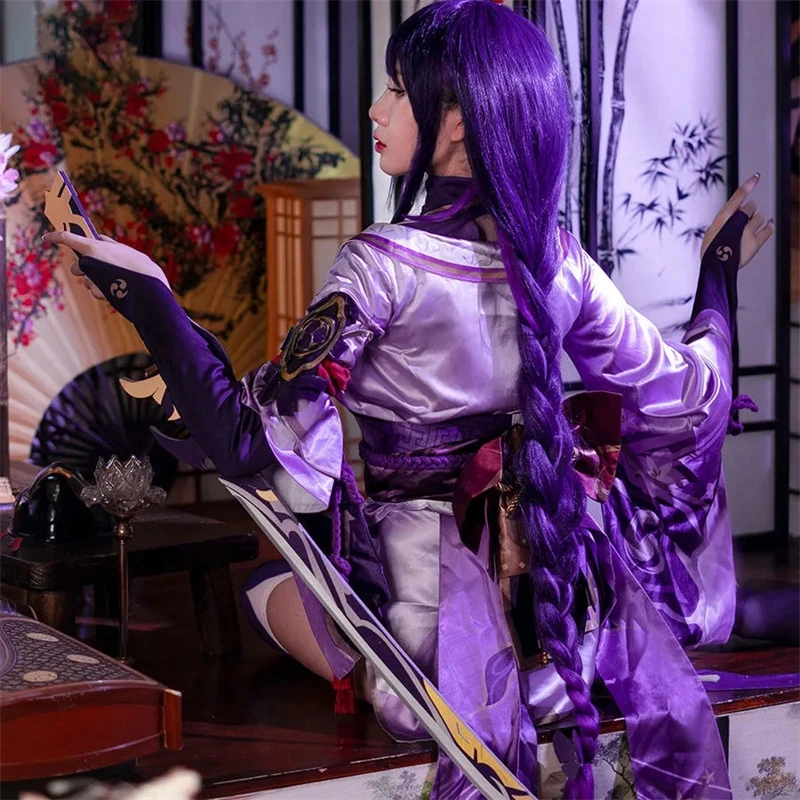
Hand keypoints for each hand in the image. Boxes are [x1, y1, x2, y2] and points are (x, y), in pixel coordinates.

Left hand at [43, 231, 170, 300]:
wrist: (149, 288)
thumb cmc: (139, 266)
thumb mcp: (126, 250)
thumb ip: (110, 244)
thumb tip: (100, 238)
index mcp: (94, 247)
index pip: (66, 238)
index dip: (54, 236)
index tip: (47, 237)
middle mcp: (89, 262)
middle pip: (76, 267)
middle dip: (83, 268)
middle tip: (96, 267)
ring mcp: (92, 279)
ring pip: (87, 280)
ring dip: (97, 280)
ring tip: (116, 280)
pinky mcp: (98, 292)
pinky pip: (96, 290)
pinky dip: (104, 290)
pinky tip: (117, 289)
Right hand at [701, 173, 773, 269]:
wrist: (715, 269)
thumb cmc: (710, 251)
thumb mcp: (712, 231)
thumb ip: (725, 219)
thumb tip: (739, 211)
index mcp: (722, 218)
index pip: (738, 197)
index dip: (748, 185)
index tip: (756, 177)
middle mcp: (737, 223)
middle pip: (751, 207)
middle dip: (749, 211)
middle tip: (742, 221)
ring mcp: (748, 233)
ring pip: (760, 217)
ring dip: (756, 221)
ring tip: (748, 229)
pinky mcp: (756, 243)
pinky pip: (769, 229)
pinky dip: (769, 225)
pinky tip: (768, 224)